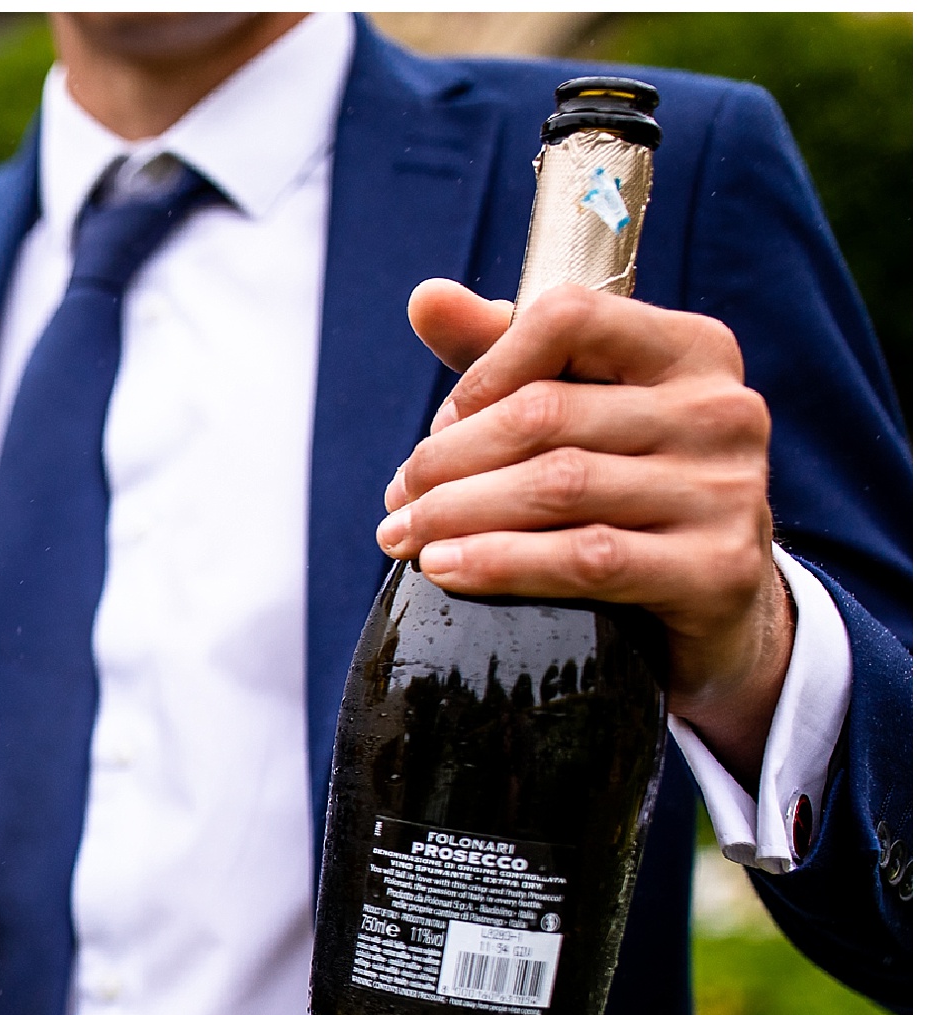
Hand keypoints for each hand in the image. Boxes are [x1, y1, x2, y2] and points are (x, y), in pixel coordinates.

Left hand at [379, 278, 790, 788]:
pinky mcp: (716, 570)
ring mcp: (728, 491)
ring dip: (457, 513)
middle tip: (399, 501)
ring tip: (404, 539)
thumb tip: (425, 299)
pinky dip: (501, 563)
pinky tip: (446, 570)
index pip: (567, 319)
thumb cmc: (630, 488)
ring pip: (557, 486)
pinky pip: (586, 559)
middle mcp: (722, 409)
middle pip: (545, 414)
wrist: (719, 604)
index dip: (484, 371)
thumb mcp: (581, 410)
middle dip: (447, 460)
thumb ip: (506, 353)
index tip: (439, 427)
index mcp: (691, 350)